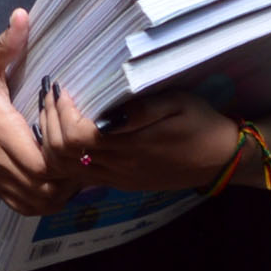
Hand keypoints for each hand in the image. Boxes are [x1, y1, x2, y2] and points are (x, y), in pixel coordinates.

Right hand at [0, 12, 62, 210]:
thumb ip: (7, 42)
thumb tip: (22, 15)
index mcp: (2, 131)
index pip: (41, 164)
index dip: (65, 160)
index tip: (76, 140)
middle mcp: (0, 161)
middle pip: (45, 189)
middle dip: (70, 179)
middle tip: (84, 156)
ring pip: (37, 203)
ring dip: (61, 193)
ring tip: (73, 170)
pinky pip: (25, 206)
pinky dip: (45, 201)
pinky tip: (56, 182)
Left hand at [34, 86, 239, 195]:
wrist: (220, 160)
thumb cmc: (201, 124)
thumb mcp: (179, 104)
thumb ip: (143, 108)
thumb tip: (109, 112)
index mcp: (132, 146)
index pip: (77, 136)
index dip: (62, 111)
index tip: (62, 87)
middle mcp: (119, 167)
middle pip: (63, 153)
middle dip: (50, 121)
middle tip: (51, 94)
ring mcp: (117, 178)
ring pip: (65, 168)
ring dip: (52, 138)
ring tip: (54, 110)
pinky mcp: (119, 183)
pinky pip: (78, 175)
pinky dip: (63, 154)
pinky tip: (65, 132)